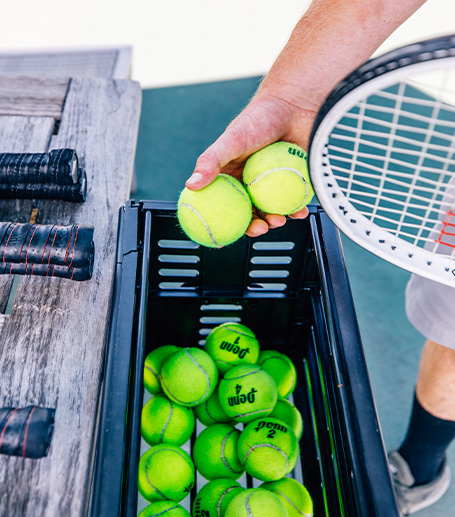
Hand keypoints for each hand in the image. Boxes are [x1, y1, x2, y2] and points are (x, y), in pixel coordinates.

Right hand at [185, 92, 316, 236]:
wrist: (295, 102)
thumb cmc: (260, 117)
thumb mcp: (231, 140)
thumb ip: (211, 161)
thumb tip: (191, 186)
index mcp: (232, 174)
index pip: (225, 203)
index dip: (223, 221)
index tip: (223, 235)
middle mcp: (252, 181)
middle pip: (251, 211)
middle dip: (255, 225)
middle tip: (260, 228)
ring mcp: (274, 181)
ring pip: (273, 208)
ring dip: (276, 219)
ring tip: (280, 219)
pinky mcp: (295, 179)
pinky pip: (294, 199)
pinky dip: (297, 208)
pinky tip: (299, 212)